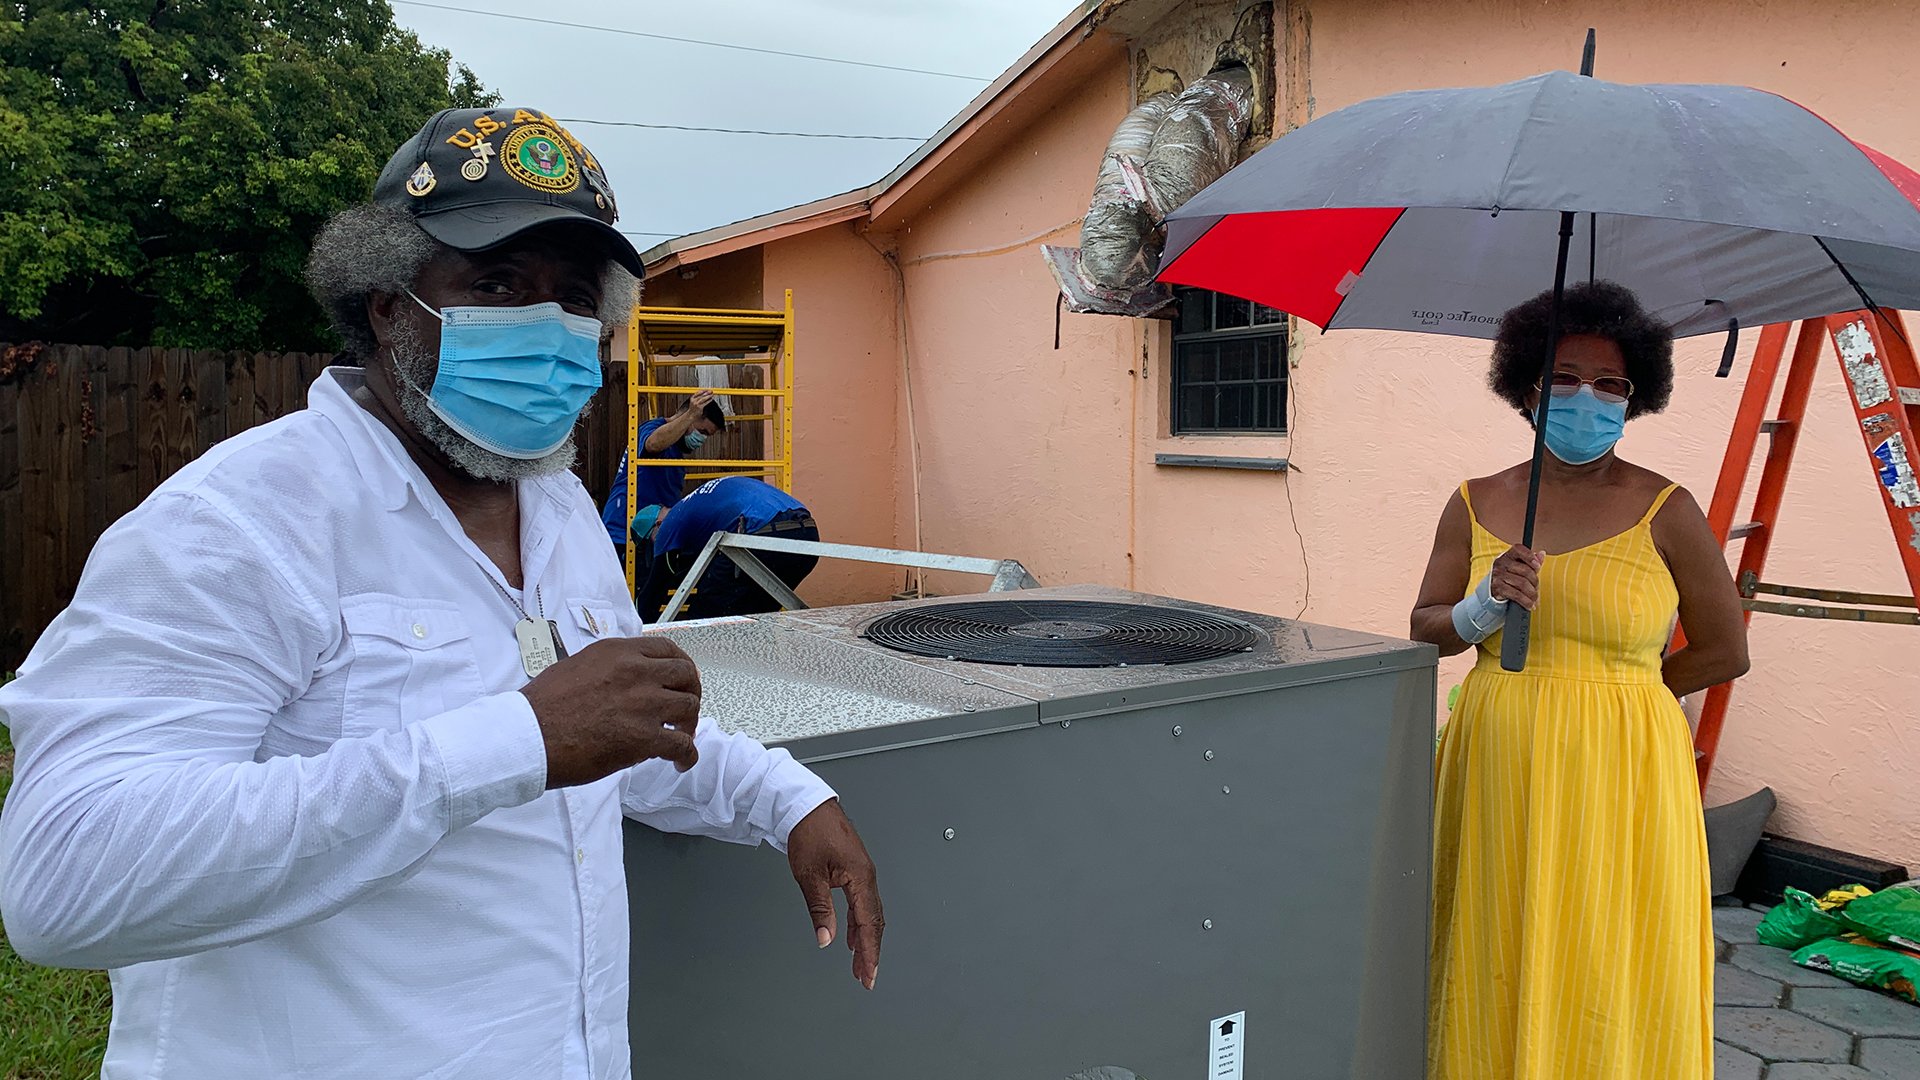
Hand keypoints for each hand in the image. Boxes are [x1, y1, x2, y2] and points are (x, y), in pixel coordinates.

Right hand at [520, 637, 701, 787]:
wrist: (528, 736)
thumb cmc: (541, 708)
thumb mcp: (576, 667)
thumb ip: (607, 669)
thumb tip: (623, 680)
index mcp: (617, 653)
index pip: (666, 649)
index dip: (680, 665)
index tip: (681, 677)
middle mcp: (635, 672)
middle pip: (685, 675)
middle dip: (690, 692)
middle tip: (683, 708)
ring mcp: (643, 703)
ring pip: (689, 707)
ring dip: (688, 724)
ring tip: (680, 736)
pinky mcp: (644, 737)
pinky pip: (682, 745)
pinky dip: (686, 755)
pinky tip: (679, 762)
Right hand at [685, 389, 715, 413]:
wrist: (691, 415)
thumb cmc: (693, 408)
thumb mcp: (694, 401)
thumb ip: (698, 397)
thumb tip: (705, 393)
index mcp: (692, 398)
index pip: (698, 392)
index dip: (703, 390)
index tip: (707, 389)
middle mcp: (694, 400)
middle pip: (701, 395)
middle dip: (707, 393)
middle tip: (711, 391)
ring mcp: (696, 404)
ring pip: (703, 399)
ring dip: (708, 396)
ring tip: (712, 395)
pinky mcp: (699, 407)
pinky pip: (705, 403)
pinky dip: (708, 400)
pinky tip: (711, 399)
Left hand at [787, 800, 883, 989]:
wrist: (805, 803)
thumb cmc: (809, 830)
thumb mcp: (810, 875)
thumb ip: (820, 909)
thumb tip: (826, 937)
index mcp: (861, 876)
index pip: (869, 923)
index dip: (870, 953)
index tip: (868, 974)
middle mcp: (867, 875)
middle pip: (875, 921)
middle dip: (872, 952)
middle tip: (866, 977)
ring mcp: (862, 871)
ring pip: (870, 912)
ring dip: (866, 939)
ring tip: (859, 963)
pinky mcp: (854, 868)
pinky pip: (862, 901)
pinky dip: (858, 922)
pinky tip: (851, 934)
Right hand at [1491, 544, 1543, 609]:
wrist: (1492, 591)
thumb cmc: (1509, 577)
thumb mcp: (1520, 566)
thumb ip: (1531, 560)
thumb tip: (1542, 554)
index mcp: (1508, 555)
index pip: (1519, 550)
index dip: (1530, 557)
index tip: (1538, 566)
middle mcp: (1501, 563)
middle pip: (1525, 571)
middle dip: (1535, 582)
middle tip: (1537, 589)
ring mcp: (1498, 575)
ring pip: (1522, 584)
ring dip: (1532, 594)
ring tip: (1534, 598)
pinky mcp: (1497, 588)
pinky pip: (1516, 594)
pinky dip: (1526, 601)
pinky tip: (1530, 604)